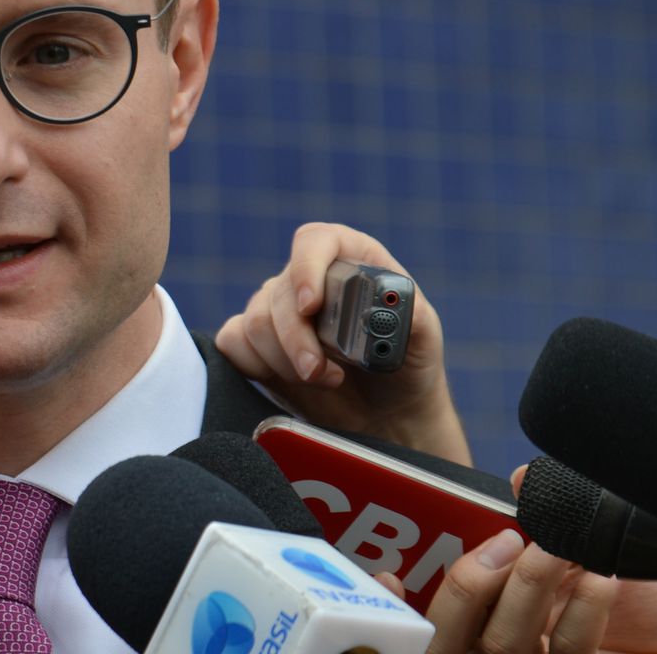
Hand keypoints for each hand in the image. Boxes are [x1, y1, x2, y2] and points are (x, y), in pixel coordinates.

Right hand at [216, 222, 468, 462]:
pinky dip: (254, 364)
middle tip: (321, 372)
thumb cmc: (407, 369)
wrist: (387, 415)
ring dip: (284, 359)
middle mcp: (310, 279)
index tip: (310, 306)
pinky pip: (232, 342)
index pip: (315, 241)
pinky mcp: (257, 345)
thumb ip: (411, 315)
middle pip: (280, 291)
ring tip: (325, 380)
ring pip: (254, 321)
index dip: (306, 268)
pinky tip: (289, 381)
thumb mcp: (423, 340)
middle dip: (296, 338)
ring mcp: (280, 311)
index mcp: (351, 260)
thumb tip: (391, 299)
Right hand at [378, 467, 656, 653]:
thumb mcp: (598, 548)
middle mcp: (501, 649)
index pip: (431, 615)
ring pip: (500, 645)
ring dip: (526, 592)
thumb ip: (553, 518)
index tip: (389, 571)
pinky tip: (599, 580)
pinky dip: (579, 614)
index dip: (398, 600)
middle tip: (504, 543)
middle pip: (452, 637)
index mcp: (489, 619)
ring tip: (559, 551)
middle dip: (467, 587)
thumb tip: (526, 476)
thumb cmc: (652, 602)